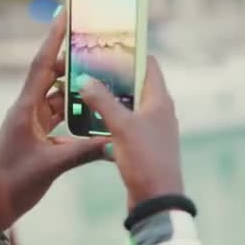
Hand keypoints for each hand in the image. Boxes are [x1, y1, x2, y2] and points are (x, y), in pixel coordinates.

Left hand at [0, 11, 103, 230]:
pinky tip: (93, 110)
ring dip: (76, 87)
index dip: (54, 38)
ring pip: (58, 96)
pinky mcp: (38, 137)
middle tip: (95, 45)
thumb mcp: (51, 166)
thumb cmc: (12, 184)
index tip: (65, 13)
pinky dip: (75, 111)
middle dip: (73, 61)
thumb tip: (114, 142)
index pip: (42, 65)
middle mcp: (27, 111)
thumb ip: (83, 151)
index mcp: (25, 109)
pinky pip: (60, 116)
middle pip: (52, 76)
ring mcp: (32, 123)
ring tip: (100, 74)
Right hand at [78, 57, 183, 210]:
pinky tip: (91, 119)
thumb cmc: (145, 160)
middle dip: (112, 75)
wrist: (157, 200)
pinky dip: (110, 118)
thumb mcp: (121, 127)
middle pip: (135, 83)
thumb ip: (102, 102)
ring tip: (84, 90)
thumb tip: (85, 80)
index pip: (148, 64)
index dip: (129, 52)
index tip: (106, 45)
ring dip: (109, 98)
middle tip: (87, 67)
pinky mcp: (143, 144)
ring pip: (128, 104)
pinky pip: (125, 123)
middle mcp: (158, 110)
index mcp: (159, 100)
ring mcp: (152, 128)